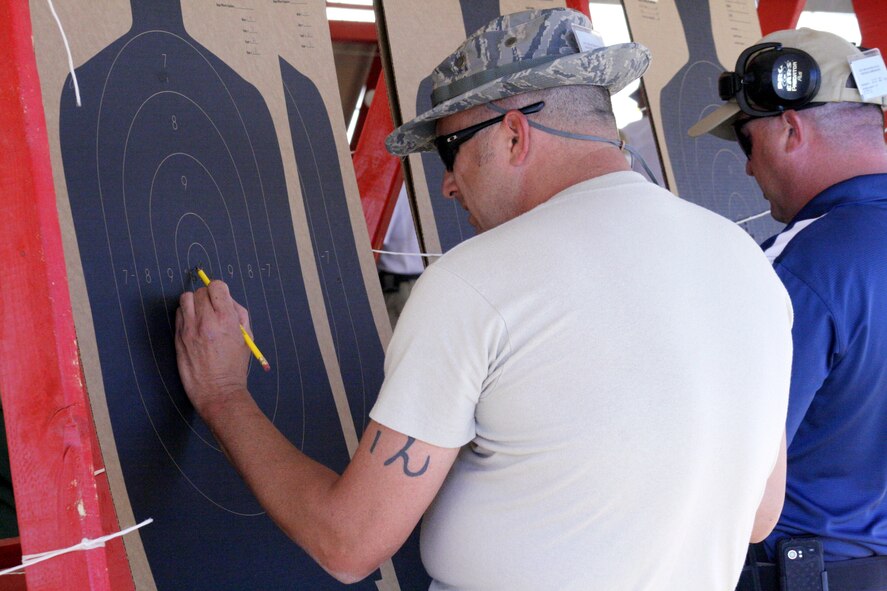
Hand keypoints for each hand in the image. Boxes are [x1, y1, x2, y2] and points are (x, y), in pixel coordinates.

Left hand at [175, 280, 251, 416]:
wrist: (217, 390)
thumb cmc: (235, 366)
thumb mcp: (247, 337)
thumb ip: (238, 314)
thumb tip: (227, 300)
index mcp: (226, 319)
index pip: (217, 286)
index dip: (220, 290)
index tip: (221, 298)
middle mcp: (206, 320)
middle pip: (200, 291)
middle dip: (207, 296)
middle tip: (212, 309)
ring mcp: (189, 329)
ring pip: (185, 298)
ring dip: (193, 303)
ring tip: (200, 314)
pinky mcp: (178, 337)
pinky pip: (178, 314)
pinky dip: (185, 315)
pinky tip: (193, 325)